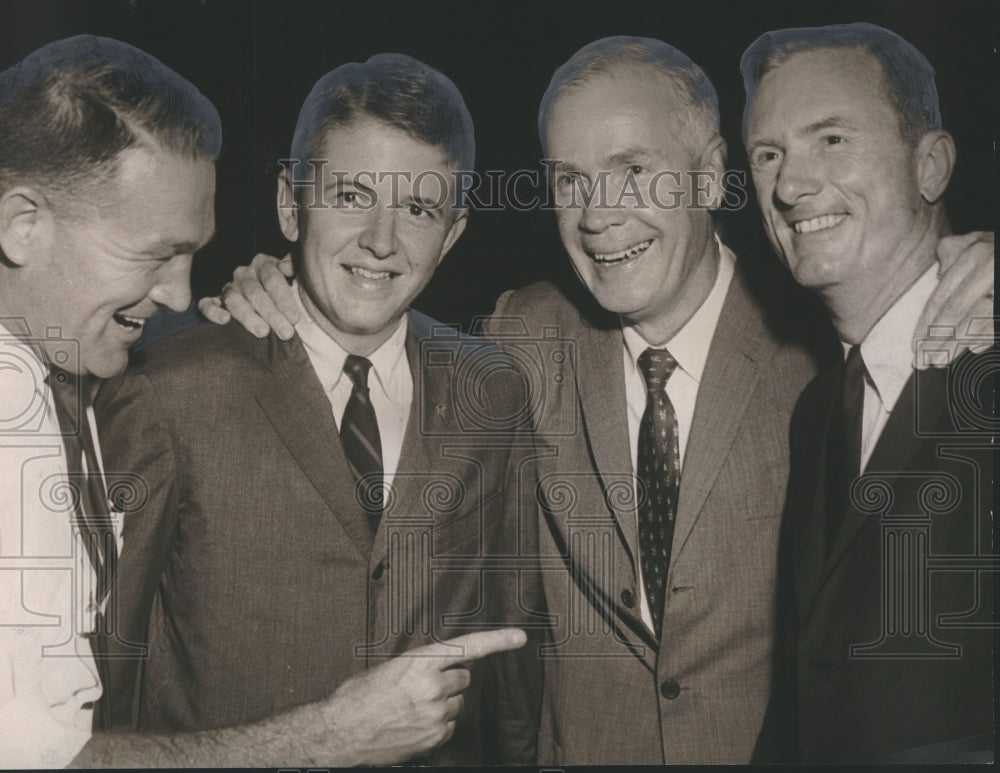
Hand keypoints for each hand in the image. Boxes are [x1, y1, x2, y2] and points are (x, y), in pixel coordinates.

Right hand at [197, 253, 299, 338]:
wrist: (273, 301)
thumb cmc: (288, 290)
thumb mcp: (297, 275)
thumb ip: (295, 266)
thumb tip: (285, 267)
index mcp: (263, 264)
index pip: (272, 279)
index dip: (284, 300)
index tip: (294, 319)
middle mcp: (244, 274)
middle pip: (255, 292)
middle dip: (271, 314)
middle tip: (285, 332)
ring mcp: (228, 287)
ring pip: (234, 300)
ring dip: (248, 317)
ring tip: (263, 332)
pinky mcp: (214, 301)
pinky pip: (207, 304)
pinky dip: (213, 311)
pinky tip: (224, 320)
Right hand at [318, 628, 527, 765]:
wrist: (340, 733)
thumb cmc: (357, 698)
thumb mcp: (389, 669)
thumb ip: (420, 665)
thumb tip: (439, 668)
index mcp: (419, 662)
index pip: (467, 647)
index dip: (497, 640)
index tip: (519, 637)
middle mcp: (432, 686)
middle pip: (464, 677)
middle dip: (450, 680)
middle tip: (424, 687)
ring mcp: (436, 714)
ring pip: (458, 702)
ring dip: (443, 702)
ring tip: (413, 708)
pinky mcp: (435, 737)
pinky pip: (450, 725)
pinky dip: (438, 724)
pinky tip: (413, 724)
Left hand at [914, 231, 994, 368]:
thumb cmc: (995, 248)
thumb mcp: (972, 240)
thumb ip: (951, 253)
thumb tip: (939, 275)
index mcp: (973, 257)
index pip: (942, 296)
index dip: (926, 323)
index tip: (914, 344)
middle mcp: (988, 271)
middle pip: (956, 311)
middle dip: (937, 338)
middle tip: (922, 360)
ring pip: (978, 319)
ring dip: (958, 344)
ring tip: (940, 360)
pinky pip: (997, 322)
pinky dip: (987, 337)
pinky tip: (973, 349)